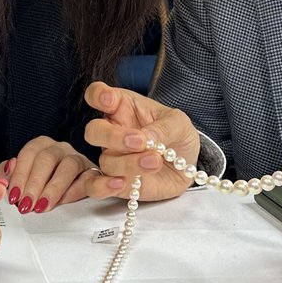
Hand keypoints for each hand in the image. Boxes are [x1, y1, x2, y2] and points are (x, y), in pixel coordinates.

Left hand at [0, 137, 95, 213]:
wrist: (74, 185)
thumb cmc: (44, 181)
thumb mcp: (23, 176)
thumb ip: (9, 175)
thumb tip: (3, 176)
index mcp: (41, 145)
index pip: (28, 153)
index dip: (19, 175)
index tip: (14, 195)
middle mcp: (60, 148)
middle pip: (47, 158)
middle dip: (35, 183)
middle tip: (26, 204)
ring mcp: (78, 158)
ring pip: (69, 166)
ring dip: (54, 188)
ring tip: (42, 206)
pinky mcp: (92, 173)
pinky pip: (87, 179)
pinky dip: (74, 191)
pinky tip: (62, 203)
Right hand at [81, 81, 199, 202]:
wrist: (187, 167)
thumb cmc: (178, 136)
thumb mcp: (179, 123)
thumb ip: (162, 128)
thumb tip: (145, 138)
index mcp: (123, 108)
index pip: (97, 95)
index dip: (97, 95)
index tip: (110, 100)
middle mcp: (113, 132)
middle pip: (94, 131)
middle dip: (112, 136)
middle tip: (139, 141)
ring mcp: (113, 158)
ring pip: (105, 161)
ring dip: (129, 163)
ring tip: (155, 161)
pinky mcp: (116, 183)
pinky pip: (95, 187)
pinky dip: (102, 186)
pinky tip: (120, 183)